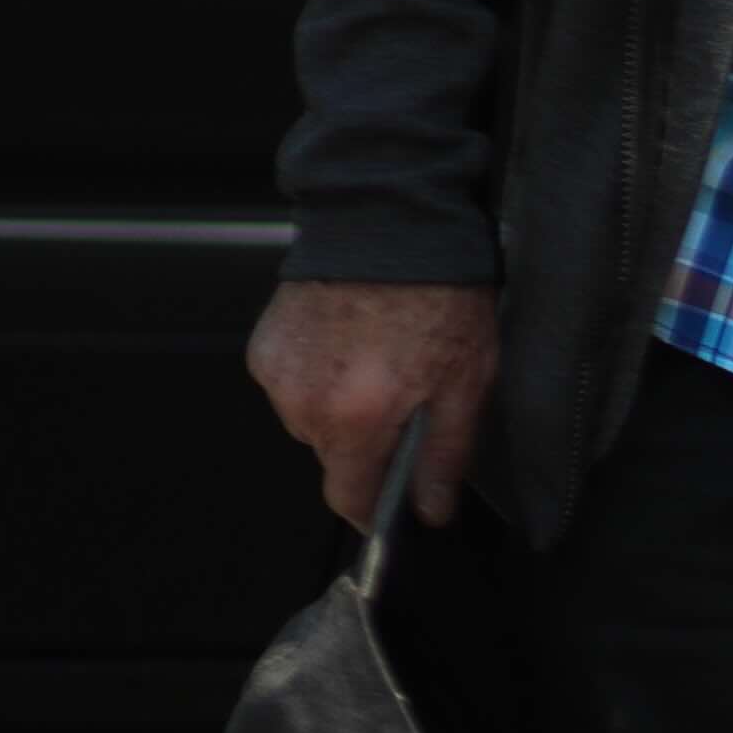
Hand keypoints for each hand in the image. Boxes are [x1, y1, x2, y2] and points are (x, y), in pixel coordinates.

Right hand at [246, 278, 497, 529]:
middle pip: (333, 455)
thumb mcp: (469, 378)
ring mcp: (278, 376)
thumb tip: (432, 509)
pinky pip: (293, 384)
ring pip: (312, 420)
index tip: (386, 506)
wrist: (390, 223)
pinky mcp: (263, 348)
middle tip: (405, 391)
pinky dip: (318, 374)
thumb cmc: (439, 292)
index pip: (347, 497)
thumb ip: (446, 453)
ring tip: (378, 356)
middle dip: (368, 440)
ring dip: (341, 405)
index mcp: (357, 419)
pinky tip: (349, 339)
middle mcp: (306, 404)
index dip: (370, 508)